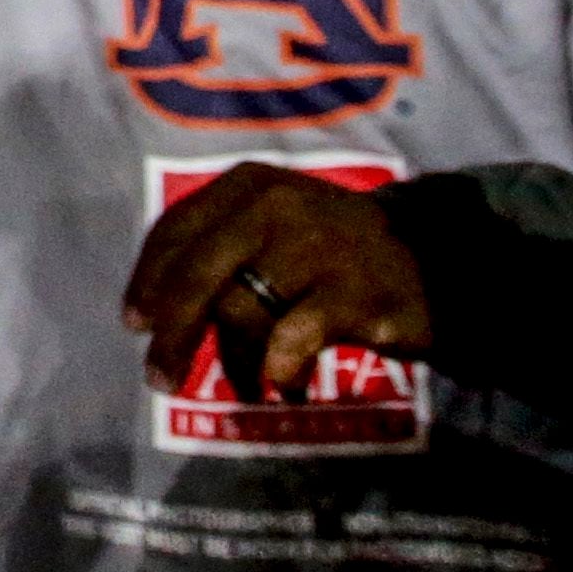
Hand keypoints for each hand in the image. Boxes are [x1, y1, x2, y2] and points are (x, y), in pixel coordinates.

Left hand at [123, 161, 433, 401]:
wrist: (438, 260)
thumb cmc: (337, 250)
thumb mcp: (276, 227)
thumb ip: (222, 251)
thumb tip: (158, 310)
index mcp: (248, 185)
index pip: (175, 230)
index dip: (147, 280)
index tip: (134, 323)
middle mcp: (274, 206)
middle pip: (197, 276)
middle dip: (173, 333)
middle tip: (160, 378)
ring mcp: (314, 247)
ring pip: (240, 313)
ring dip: (233, 361)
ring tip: (244, 386)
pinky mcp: (351, 293)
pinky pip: (291, 340)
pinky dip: (279, 369)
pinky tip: (286, 384)